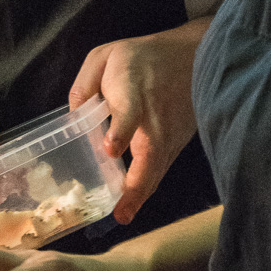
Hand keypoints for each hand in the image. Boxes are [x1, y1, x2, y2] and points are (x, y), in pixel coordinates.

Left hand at [70, 17, 209, 225]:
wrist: (196, 56)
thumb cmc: (145, 57)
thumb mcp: (106, 56)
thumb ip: (84, 85)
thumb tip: (74, 117)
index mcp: (133, 92)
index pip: (129, 113)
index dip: (121, 131)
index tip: (110, 149)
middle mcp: (154, 118)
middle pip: (150, 153)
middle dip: (136, 183)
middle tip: (121, 211)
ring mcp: (169, 133)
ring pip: (158, 168)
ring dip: (142, 193)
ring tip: (124, 215)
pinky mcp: (177, 141)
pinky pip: (161, 167)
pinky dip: (149, 186)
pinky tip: (133, 203)